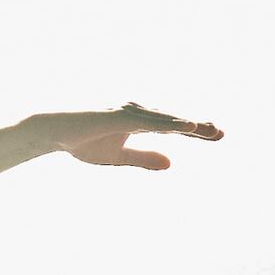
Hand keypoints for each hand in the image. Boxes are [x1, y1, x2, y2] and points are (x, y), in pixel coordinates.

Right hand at [34, 105, 220, 169]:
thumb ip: (144, 158)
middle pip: (173, 120)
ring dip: (185, 123)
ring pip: (163, 119)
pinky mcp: (117, 113)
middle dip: (198, 126)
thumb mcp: (118, 155)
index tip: (218, 136)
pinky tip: (184, 126)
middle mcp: (137, 112)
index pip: (173, 127)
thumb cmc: (83, 140)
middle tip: (222, 133)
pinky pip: (146, 120)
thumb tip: (171, 163)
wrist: (53, 131)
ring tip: (208, 130)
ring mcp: (127, 111)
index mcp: (139, 122)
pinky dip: (166, 122)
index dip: (196, 131)